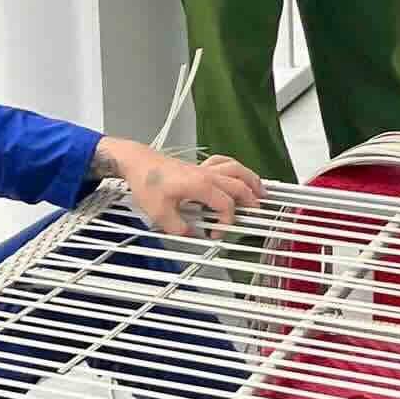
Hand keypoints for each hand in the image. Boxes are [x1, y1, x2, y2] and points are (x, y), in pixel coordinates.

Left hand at [98, 138, 263, 235]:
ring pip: (237, 169)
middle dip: (251, 199)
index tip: (216, 234)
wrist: (138, 163)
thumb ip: (179, 228)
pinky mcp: (200, 165)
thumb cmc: (148, 184)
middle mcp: (207, 174)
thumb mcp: (159, 213)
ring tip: (261, 191)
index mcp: (200, 186)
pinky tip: (240, 175)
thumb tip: (194, 236)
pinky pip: (225, 162)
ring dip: (251, 179)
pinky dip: (236, 168)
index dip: (226, 222)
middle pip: (239, 184)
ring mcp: (204, 168)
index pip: (226, 205)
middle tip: (257, 212)